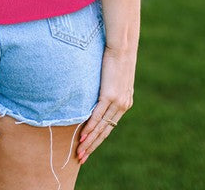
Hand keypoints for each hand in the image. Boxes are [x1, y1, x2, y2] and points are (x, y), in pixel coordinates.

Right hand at [76, 45, 135, 163]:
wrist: (123, 45)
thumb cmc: (117, 55)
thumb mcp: (115, 75)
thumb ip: (109, 86)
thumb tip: (98, 88)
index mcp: (125, 102)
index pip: (110, 126)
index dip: (99, 138)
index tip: (89, 148)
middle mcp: (123, 105)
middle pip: (106, 132)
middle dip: (93, 146)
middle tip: (82, 158)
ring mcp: (117, 101)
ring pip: (101, 127)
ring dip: (89, 141)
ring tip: (79, 152)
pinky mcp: (109, 95)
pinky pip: (97, 116)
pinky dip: (89, 127)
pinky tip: (82, 136)